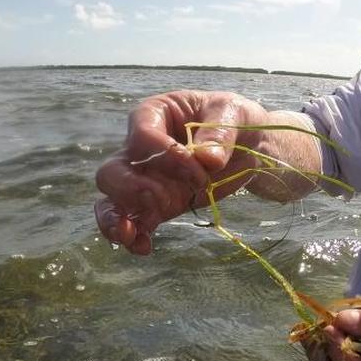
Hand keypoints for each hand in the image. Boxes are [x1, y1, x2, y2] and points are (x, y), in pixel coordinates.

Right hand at [94, 90, 268, 254]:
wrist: (248, 144)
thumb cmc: (233, 118)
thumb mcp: (232, 113)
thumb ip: (219, 133)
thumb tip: (208, 158)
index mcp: (153, 115)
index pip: (142, 136)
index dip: (167, 156)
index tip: (200, 169)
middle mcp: (140, 149)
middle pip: (112, 170)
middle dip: (130, 188)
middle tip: (162, 198)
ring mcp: (146, 180)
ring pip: (113, 200)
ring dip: (114, 218)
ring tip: (126, 234)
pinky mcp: (158, 205)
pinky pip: (137, 222)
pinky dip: (135, 237)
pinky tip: (144, 248)